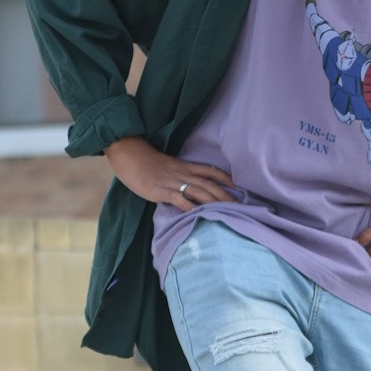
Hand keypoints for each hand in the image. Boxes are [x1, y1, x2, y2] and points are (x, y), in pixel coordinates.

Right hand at [104, 136, 235, 207]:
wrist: (129, 154)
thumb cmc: (145, 161)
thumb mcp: (168, 166)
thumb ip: (179, 175)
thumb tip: (188, 189)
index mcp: (185, 166)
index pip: (211, 171)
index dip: (226, 179)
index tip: (239, 187)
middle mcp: (183, 174)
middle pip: (210, 184)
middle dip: (226, 195)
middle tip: (241, 206)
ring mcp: (173, 182)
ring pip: (199, 192)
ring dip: (215, 202)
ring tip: (228, 212)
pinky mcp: (162, 191)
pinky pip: (180, 200)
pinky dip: (190, 208)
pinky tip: (199, 216)